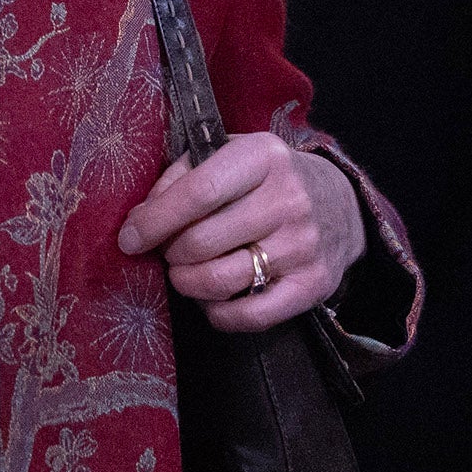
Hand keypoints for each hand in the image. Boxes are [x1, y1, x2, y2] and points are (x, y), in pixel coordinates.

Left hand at [120, 134, 361, 333]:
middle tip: (168, 252)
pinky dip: (218, 314)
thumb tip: (140, 219)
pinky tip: (213, 300)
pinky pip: (250, 316)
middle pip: (202, 241)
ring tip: (186, 273)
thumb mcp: (231, 155)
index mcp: (262, 156)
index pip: (199, 192)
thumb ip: (182, 176)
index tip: (128, 238)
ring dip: (188, 283)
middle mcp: (288, 199)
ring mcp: (302, 245)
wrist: (342, 204)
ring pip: (220, 281)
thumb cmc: (268, 178)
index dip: (155, 221)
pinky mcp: (312, 285)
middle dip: (170, 253)